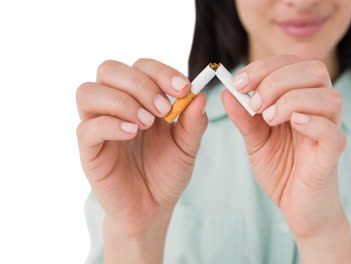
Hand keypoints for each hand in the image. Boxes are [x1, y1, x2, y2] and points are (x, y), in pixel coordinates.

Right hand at [76, 59, 207, 235]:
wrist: (153, 207)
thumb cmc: (166, 172)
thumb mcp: (187, 146)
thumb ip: (193, 122)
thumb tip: (200, 95)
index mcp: (139, 99)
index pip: (141, 66)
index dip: (161, 71)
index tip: (184, 88)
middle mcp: (115, 106)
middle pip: (109, 69)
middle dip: (140, 83)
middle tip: (163, 108)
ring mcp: (98, 126)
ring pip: (88, 91)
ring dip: (122, 101)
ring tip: (146, 123)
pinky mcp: (89, 149)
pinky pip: (86, 127)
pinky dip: (110, 124)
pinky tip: (131, 134)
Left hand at [222, 55, 346, 238]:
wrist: (298, 208)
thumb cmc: (282, 170)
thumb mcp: (255, 141)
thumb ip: (244, 118)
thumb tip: (227, 92)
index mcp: (302, 99)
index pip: (292, 63)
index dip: (264, 67)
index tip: (238, 83)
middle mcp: (320, 109)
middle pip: (314, 70)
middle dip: (277, 79)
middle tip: (254, 103)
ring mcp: (331, 129)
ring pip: (328, 96)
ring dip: (291, 100)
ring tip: (269, 119)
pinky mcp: (332, 153)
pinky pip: (331, 130)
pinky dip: (311, 122)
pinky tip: (292, 125)